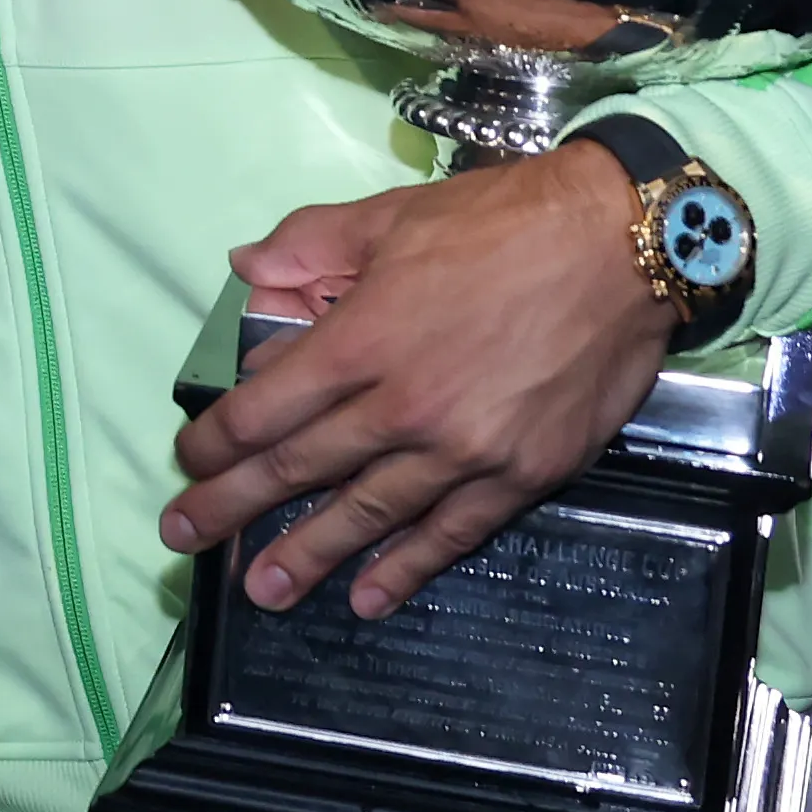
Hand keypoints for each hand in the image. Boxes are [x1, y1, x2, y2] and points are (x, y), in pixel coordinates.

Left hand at [162, 144, 677, 620]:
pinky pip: (451, 532)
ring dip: (310, 555)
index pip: (267, 409)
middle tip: (185, 540)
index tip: (189, 463)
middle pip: (300, 469)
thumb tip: (246, 269)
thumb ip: (312, 244)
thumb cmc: (507, 221)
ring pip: (369, 514)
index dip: (219, 442)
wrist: (626, 246)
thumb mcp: (394, 215)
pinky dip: (408, 568)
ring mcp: (464, 449)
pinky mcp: (520, 473)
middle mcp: (404, 405)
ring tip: (265, 590)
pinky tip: (372, 596)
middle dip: (233, 508)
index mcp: (364, 339)